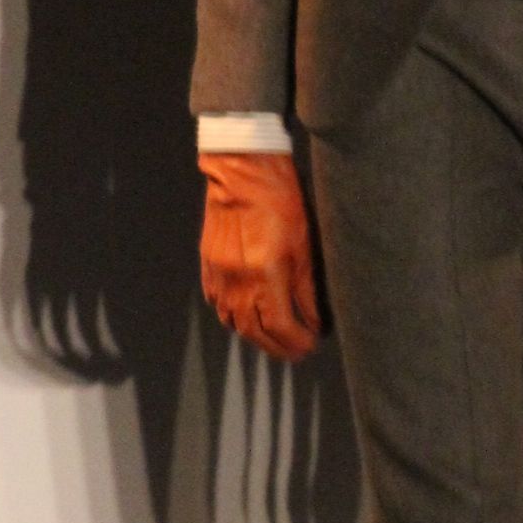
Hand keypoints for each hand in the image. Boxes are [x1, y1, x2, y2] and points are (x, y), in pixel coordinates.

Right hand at [198, 152, 321, 361]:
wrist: (242, 171)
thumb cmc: (280, 201)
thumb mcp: (304, 245)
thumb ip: (307, 289)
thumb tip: (315, 321)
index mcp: (264, 275)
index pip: (279, 327)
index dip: (296, 343)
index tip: (311, 345)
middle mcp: (236, 281)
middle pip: (254, 332)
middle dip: (278, 347)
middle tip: (297, 351)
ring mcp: (218, 274)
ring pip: (233, 322)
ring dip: (256, 336)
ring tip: (276, 337)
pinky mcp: (207, 265)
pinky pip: (217, 303)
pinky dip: (234, 316)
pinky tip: (249, 314)